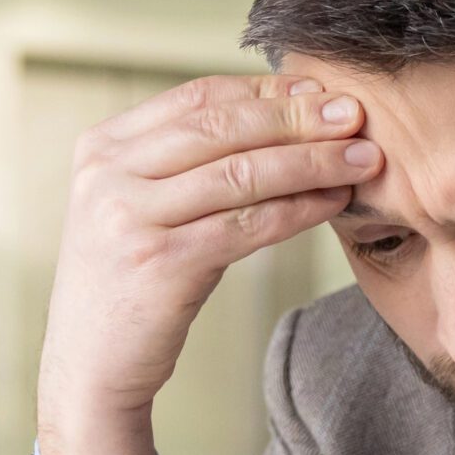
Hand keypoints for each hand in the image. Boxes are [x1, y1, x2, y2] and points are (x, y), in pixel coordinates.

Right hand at [35, 72, 381, 454]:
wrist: (91, 364)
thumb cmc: (131, 280)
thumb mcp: (140, 206)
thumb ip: (184, 161)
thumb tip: (279, 111)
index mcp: (102, 146)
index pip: (196, 97)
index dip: (264, 90)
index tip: (319, 90)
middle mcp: (108, 173)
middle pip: (223, 126)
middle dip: (297, 117)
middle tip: (355, 114)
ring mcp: (130, 216)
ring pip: (242, 173)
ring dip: (312, 162)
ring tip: (363, 159)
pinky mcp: (161, 262)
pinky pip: (249, 224)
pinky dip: (299, 209)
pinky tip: (334, 202)